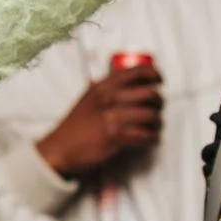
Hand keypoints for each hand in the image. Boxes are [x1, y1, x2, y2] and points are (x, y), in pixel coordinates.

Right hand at [36, 63, 163, 180]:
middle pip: (149, 93)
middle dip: (159, 102)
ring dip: (157, 122)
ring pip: (151, 115)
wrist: (59, 150)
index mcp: (102, 87)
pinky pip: (146, 135)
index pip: (136, 71)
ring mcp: (112, 117)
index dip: (154, 74)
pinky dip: (152, 138)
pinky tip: (150, 140)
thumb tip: (132, 84)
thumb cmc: (74, 127)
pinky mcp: (116, 137)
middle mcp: (108, 98)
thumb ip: (107, 90)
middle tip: (158, 108)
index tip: (160, 80)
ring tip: (155, 127)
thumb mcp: (88, 100)